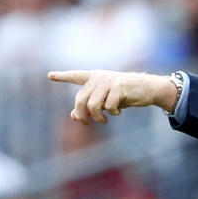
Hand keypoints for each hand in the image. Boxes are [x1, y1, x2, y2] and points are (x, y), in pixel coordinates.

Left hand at [48, 69, 177, 123]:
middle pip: (80, 100)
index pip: (76, 76)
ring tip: (105, 120)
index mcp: (95, 77)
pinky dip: (112, 113)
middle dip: (82, 114)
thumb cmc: (126, 94)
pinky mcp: (118, 87)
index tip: (50, 75)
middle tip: (87, 123)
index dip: (63, 76)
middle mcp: (99, 78)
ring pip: (93, 105)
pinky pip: (108, 107)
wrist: (148, 88)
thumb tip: (74, 116)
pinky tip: (118, 112)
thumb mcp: (106, 100)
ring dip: (98, 117)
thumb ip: (90, 106)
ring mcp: (108, 82)